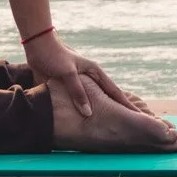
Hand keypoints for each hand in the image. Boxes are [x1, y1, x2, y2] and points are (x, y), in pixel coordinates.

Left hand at [23, 30, 154, 118]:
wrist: (37, 47)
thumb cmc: (55, 56)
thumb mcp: (68, 73)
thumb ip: (78, 92)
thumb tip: (88, 113)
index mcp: (95, 72)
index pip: (115, 92)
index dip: (126, 105)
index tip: (139, 118)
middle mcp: (91, 79)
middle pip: (108, 99)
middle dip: (117, 111)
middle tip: (129, 127)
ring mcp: (81, 85)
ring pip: (94, 103)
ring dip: (100, 114)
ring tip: (110, 129)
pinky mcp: (68, 89)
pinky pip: (79, 104)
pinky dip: (84, 114)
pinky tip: (86, 124)